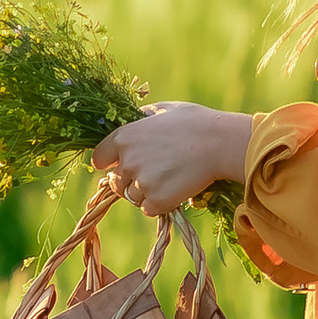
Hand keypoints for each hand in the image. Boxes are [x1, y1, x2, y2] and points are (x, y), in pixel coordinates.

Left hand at [94, 104, 253, 216]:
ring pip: (132, 197)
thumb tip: (135, 120)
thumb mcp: (164, 109)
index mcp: (123, 137)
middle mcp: (127, 161)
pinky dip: (159, 204)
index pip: (98, 159)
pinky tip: (174, 190)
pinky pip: (148, 209)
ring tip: (167, 180)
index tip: (118, 164)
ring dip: (145, 193)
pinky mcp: (157, 201)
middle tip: (152, 174)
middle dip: (129, 180)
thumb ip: (143, 117)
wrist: (219, 143)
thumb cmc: (195, 122)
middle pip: (116, 181)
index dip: (108, 163)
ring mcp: (141, 183)